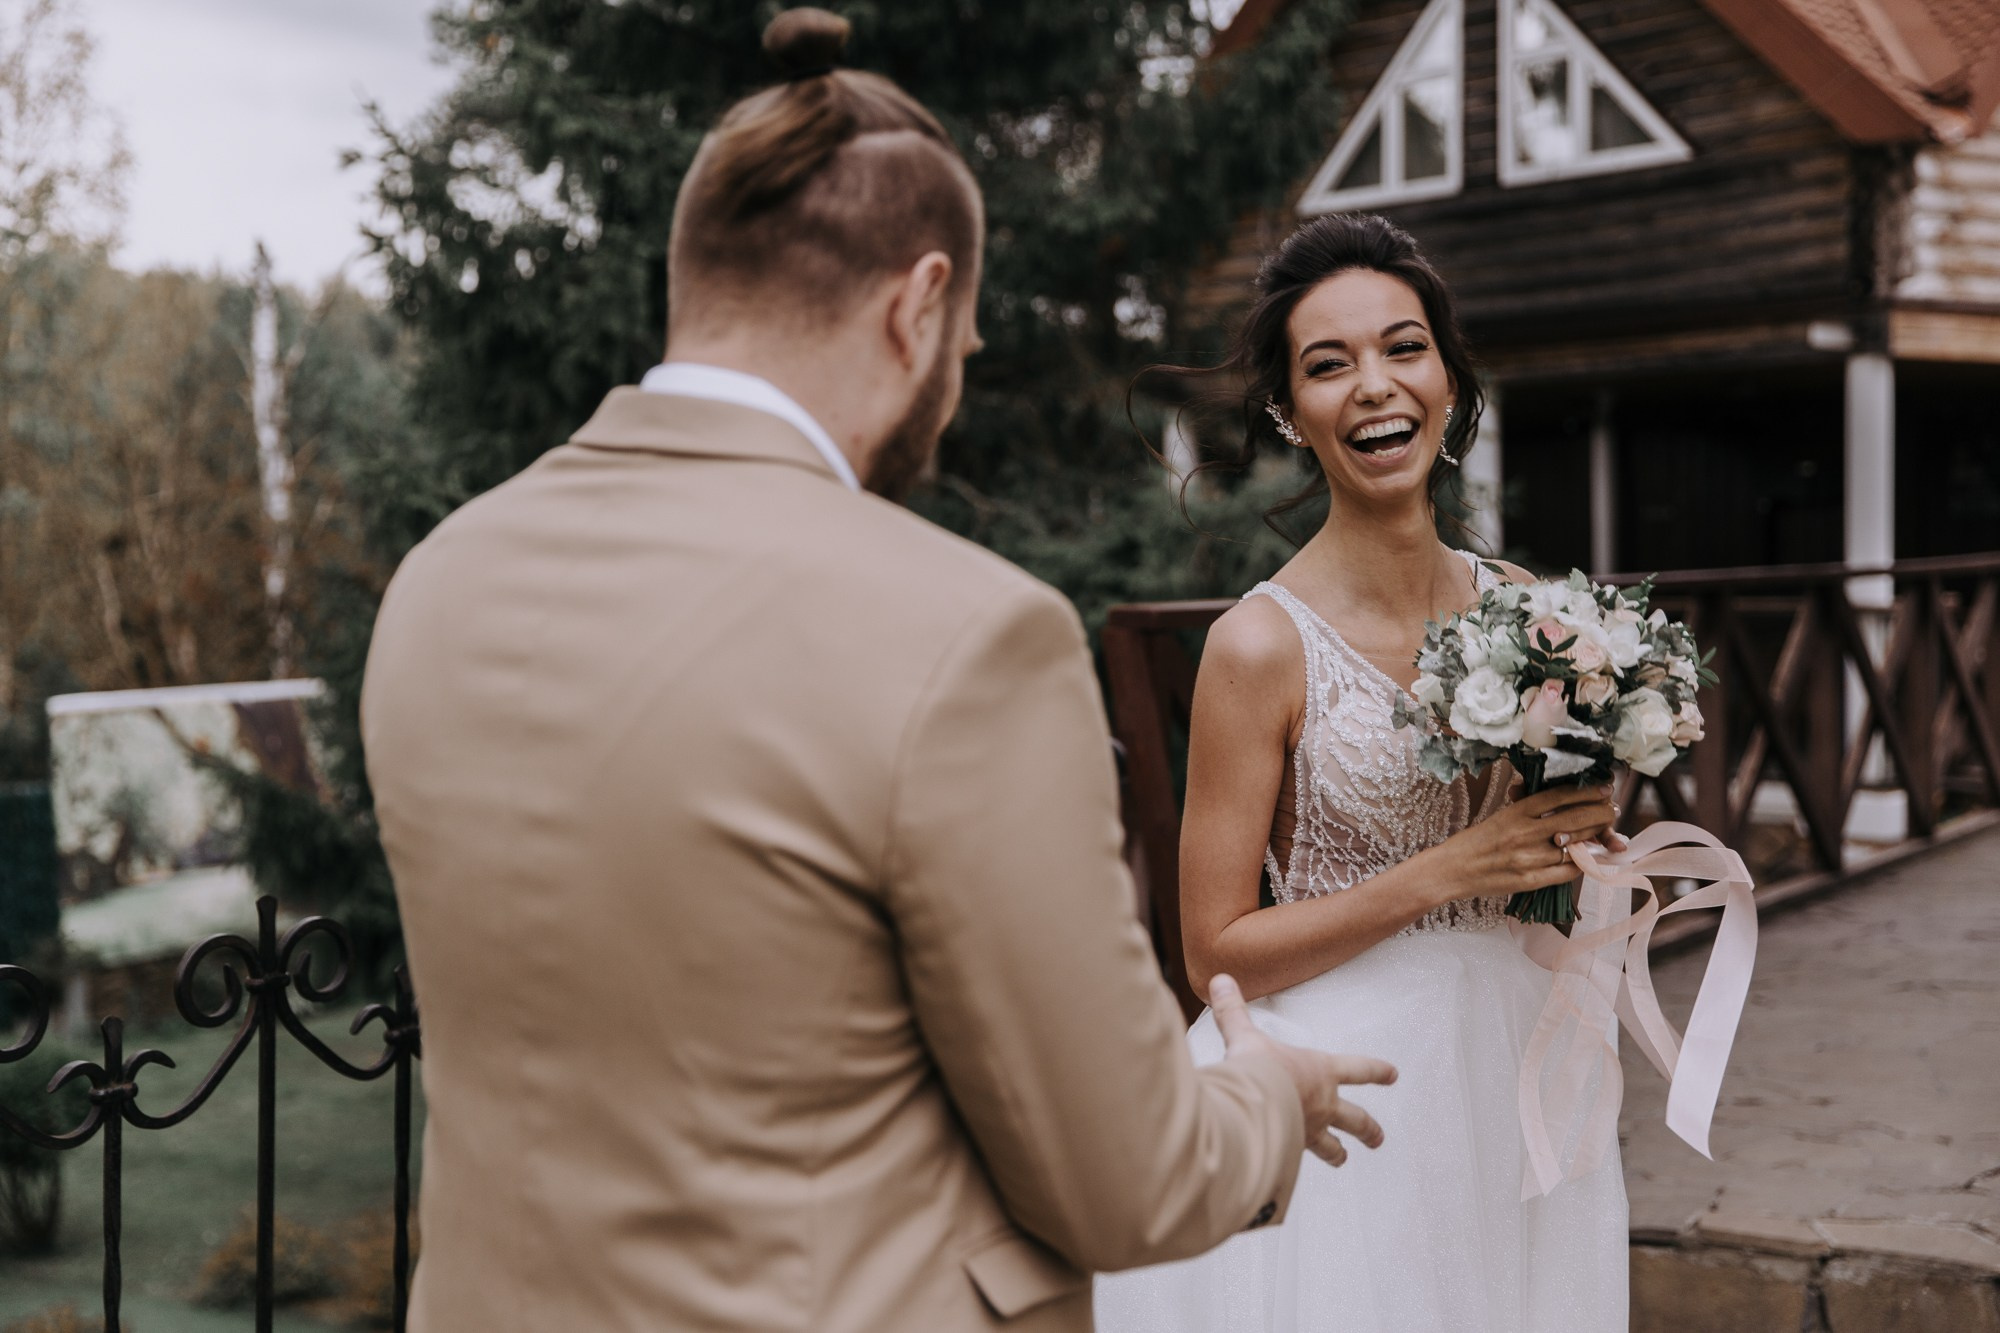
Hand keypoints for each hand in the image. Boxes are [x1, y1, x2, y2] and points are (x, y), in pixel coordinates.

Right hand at [1211, 974, 1395, 1165]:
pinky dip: (1298, 1165)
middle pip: (1355, 1119)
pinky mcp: (1292, 1152)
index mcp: (1321, 1072)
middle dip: (1369, 1128)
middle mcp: (1323, 1104)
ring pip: (1332, 1146)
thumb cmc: (1258, 1068)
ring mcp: (1311, 1131)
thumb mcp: (1244, 1035)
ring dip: (1338, 1153)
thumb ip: (1233, 1011)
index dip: (1376, 1071)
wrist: (1251, 1106)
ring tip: (1343, 1158)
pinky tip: (1295, 1171)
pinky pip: (1301, 1162)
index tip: (1393, 1074)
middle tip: (1378, 1138)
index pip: (1358, 1069)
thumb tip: (1220, 980)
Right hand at [1426, 783, 1619, 905]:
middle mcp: (1524, 832)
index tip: (1604, 789)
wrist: (1452, 869)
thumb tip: (1558, 797)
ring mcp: (1528, 858)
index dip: (1587, 791)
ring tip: (1604, 833)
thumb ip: (1528, 807)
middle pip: (1575, 819)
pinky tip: (1587, 858)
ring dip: (1594, 839)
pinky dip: (1581, 864)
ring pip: (1575, 847)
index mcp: (1516, 812)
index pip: (1560, 796)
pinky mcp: (1529, 880)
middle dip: (1600, 813)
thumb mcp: (1500, 815)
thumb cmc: (1476, 840)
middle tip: (1611, 809)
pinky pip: (1566, 871)